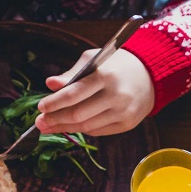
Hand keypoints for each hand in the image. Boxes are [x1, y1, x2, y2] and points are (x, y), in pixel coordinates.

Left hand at [36, 48, 154, 136]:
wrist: (150, 74)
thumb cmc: (116, 65)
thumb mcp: (93, 59)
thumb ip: (71, 74)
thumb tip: (50, 84)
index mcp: (105, 75)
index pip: (74, 93)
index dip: (54, 103)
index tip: (40, 107)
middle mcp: (116, 95)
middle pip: (78, 114)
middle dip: (56, 119)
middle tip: (40, 122)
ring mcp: (123, 112)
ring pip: (87, 126)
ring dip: (65, 128)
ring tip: (50, 126)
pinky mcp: (127, 124)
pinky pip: (98, 131)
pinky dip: (82, 129)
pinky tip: (71, 125)